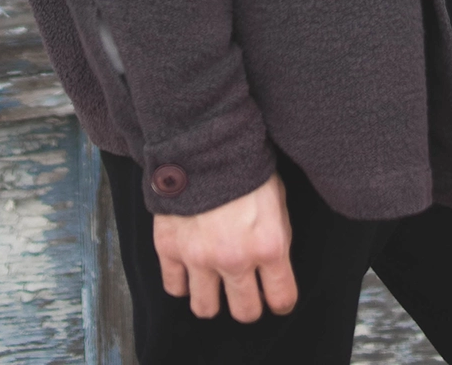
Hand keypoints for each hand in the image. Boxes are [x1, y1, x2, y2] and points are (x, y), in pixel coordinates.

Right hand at [153, 171, 296, 321]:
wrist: (203, 139)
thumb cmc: (245, 166)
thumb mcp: (277, 199)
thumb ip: (276, 236)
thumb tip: (273, 266)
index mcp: (269, 245)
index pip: (281, 299)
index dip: (280, 300)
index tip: (275, 297)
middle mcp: (235, 259)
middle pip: (245, 313)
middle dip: (248, 304)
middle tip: (244, 290)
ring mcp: (199, 257)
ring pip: (206, 308)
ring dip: (212, 298)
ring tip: (214, 282)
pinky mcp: (170, 248)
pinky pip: (174, 287)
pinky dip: (182, 281)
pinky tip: (189, 267)